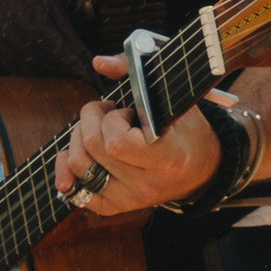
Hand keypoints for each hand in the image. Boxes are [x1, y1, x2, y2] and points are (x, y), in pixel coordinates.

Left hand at [51, 52, 220, 216]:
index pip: (118, 143)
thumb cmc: (185, 126)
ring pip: (78, 166)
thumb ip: (136, 68)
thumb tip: (99, 63)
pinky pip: (78, 191)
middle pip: (92, 147)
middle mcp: (148, 185)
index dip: (112, 120)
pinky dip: (69, 169)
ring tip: (100, 129)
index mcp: (168, 159)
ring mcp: (131, 200)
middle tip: (109, 111)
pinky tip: (81, 151)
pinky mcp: (117, 207)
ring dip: (79, 138)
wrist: (201, 167)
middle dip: (91, 118)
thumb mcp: (171, 93)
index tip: (127, 110)